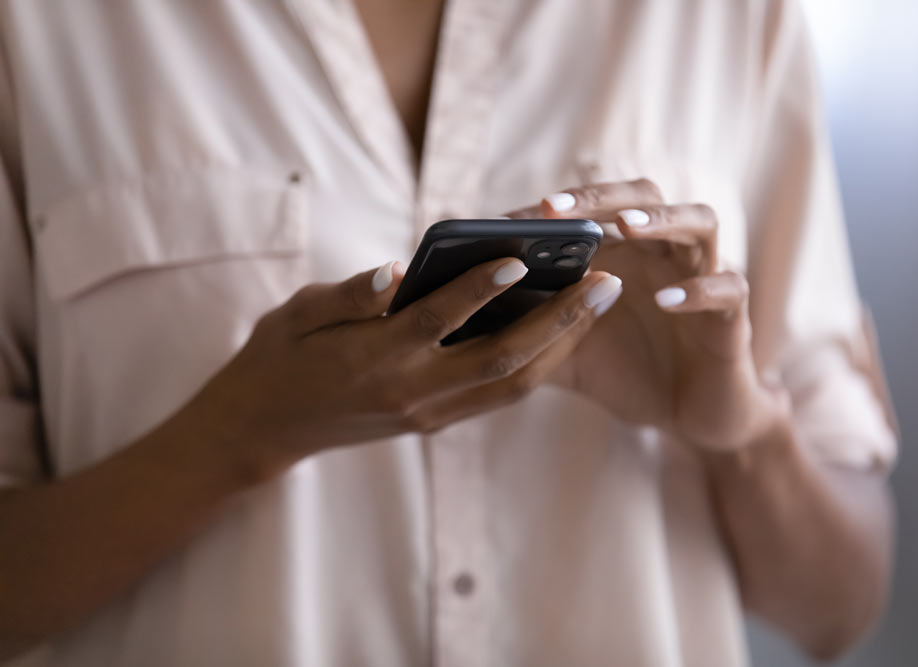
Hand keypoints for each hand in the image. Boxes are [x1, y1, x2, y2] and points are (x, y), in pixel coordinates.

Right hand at [185, 258, 621, 475]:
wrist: (264, 427)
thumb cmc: (278, 356)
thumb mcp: (297, 314)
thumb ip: (348, 295)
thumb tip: (394, 270)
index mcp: (373, 359)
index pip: (437, 319)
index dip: (479, 288)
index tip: (521, 256)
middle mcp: (410, 392)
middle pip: (500, 359)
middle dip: (559, 321)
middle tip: (604, 282)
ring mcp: (427, 413)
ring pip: (511, 384)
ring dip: (561, 344)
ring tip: (598, 302)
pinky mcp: (434, 422)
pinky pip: (499, 394)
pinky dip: (537, 363)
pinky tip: (563, 331)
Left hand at [508, 179, 785, 451]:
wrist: (690, 417)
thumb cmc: (626, 372)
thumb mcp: (568, 351)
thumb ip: (529, 328)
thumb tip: (470, 314)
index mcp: (625, 252)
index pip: (593, 209)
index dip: (551, 210)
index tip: (505, 221)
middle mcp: (665, 252)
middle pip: (645, 194)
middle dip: (600, 196)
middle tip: (553, 210)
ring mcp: (703, 276)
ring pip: (699, 222)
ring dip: (661, 220)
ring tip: (622, 229)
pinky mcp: (732, 314)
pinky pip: (728, 288)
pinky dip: (698, 289)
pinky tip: (666, 299)